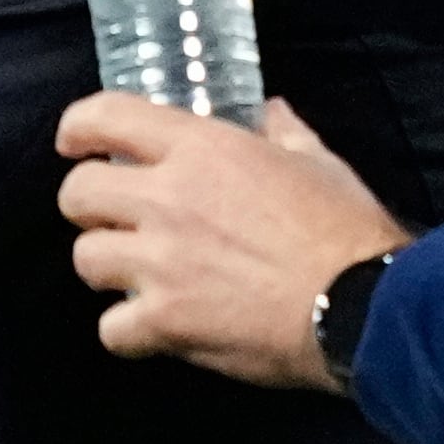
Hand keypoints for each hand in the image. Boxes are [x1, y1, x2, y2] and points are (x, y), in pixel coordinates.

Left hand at [55, 91, 413, 390]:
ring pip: (85, 260)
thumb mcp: (318, 162)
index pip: (103, 117)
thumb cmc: (346, 230)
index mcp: (198, 149)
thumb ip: (283, 132)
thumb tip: (270, 110)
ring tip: (138, 276)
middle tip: (116, 220)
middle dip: (88, 207)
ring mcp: (159, 263)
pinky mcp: (166, 321)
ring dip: (108, 269)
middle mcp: (165, 198)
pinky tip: (153, 330)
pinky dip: (128, 333)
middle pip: (76, 194)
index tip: (75, 144)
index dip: (78, 129)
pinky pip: (111, 330)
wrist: (368, 308)